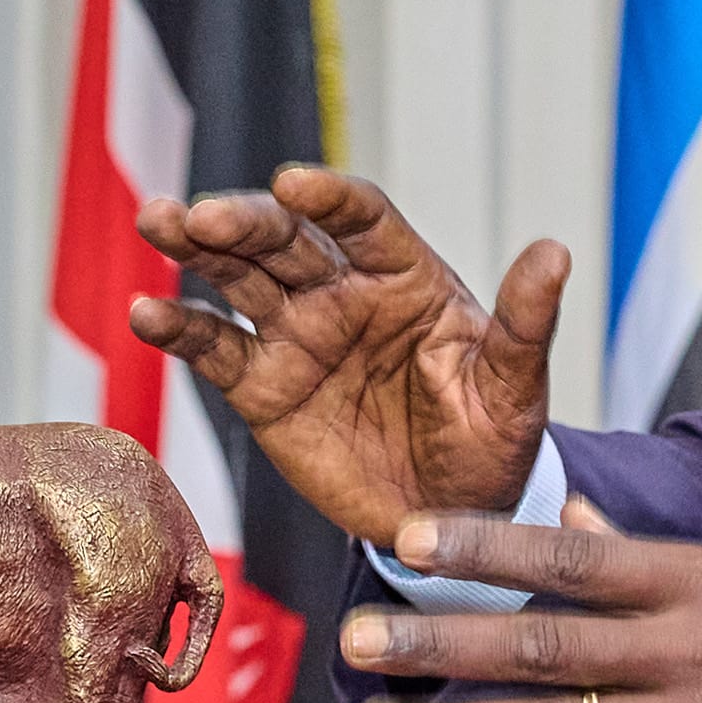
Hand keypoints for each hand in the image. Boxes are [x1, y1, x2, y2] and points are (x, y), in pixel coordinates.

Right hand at [129, 164, 564, 543]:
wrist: (451, 518)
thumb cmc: (491, 440)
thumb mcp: (516, 388)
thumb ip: (526, 323)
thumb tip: (556, 252)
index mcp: (405, 276)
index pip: (364, 220)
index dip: (331, 199)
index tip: (297, 184)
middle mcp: (343, 292)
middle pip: (286, 240)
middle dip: (244, 222)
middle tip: (202, 216)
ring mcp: (296, 336)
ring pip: (237, 277)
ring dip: (194, 248)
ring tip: (158, 221)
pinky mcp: (262, 388)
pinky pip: (214, 350)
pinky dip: (177, 327)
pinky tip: (145, 312)